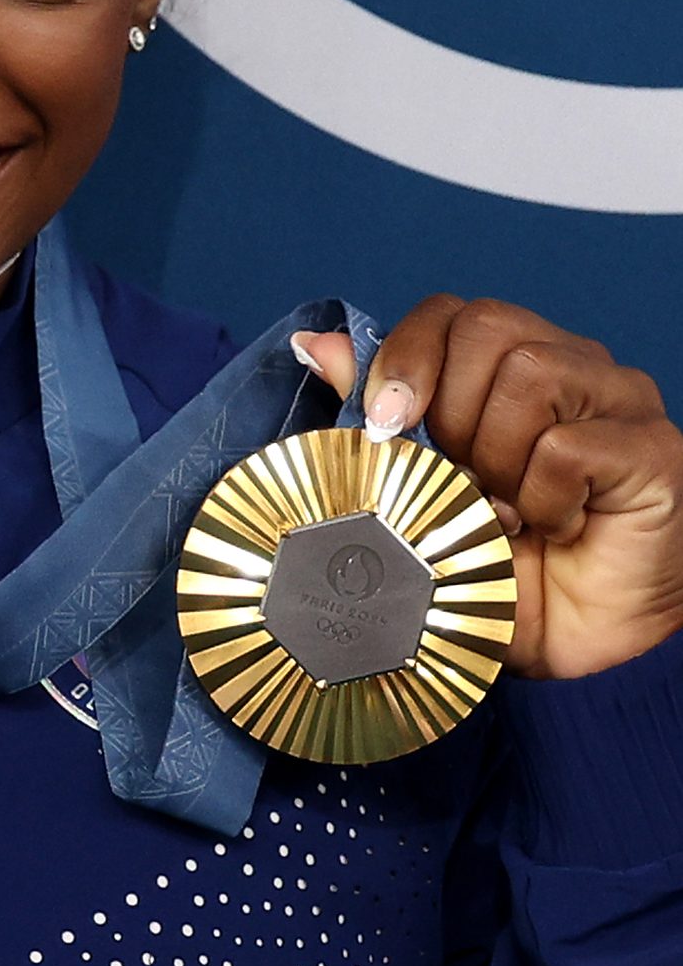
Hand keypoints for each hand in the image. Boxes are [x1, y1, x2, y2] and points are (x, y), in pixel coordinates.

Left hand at [291, 298, 682, 679]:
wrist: (578, 651)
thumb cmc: (501, 566)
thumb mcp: (418, 489)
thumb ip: (376, 413)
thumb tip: (316, 345)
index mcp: (512, 364)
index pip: (451, 314)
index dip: (406, 357)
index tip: (382, 424)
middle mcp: (572, 364)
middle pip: (487, 328)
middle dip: (451, 414)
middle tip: (462, 482)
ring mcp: (620, 399)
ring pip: (532, 374)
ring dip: (498, 459)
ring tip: (509, 511)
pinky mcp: (653, 448)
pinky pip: (568, 447)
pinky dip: (543, 500)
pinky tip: (555, 529)